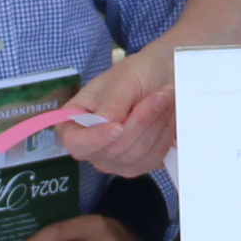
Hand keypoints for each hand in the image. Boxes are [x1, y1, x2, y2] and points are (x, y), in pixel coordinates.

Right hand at [64, 52, 176, 178]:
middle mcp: (91, 148)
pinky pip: (153, 158)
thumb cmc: (135, 74)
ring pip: (136, 153)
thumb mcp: (123, 81)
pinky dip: (164, 134)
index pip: (76, 143)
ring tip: (165, 98)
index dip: (96, 138)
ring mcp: (114, 161)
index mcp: (74, 124)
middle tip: (161, 94)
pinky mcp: (138, 166)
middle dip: (140, 120)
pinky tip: (166, 116)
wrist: (160, 79)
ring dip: (156, 124)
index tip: (117, 127)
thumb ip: (112, 104)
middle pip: (113, 149)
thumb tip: (106, 124)